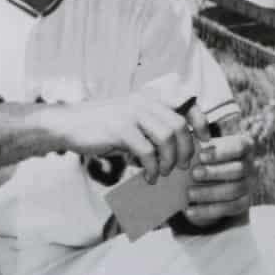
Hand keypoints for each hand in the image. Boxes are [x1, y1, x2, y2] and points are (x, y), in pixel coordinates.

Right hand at [53, 91, 196, 182]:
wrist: (69, 125)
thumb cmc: (101, 128)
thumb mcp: (130, 123)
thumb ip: (151, 132)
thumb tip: (174, 154)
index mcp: (149, 99)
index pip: (186, 103)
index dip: (201, 122)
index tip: (205, 140)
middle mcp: (144, 102)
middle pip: (179, 124)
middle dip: (186, 149)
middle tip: (181, 166)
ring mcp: (132, 114)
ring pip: (167, 136)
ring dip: (169, 159)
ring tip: (163, 172)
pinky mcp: (121, 129)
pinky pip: (147, 150)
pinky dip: (152, 167)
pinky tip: (148, 176)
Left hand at [182, 107, 253, 227]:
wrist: (215, 177)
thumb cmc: (209, 156)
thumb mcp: (207, 146)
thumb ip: (200, 144)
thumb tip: (187, 144)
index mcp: (246, 146)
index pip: (239, 147)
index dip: (220, 152)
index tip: (200, 155)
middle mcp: (253, 165)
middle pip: (238, 170)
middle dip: (214, 172)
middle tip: (194, 174)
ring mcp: (250, 185)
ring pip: (233, 190)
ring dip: (209, 192)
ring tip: (189, 193)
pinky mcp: (244, 203)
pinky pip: (228, 208)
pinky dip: (207, 210)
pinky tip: (190, 210)